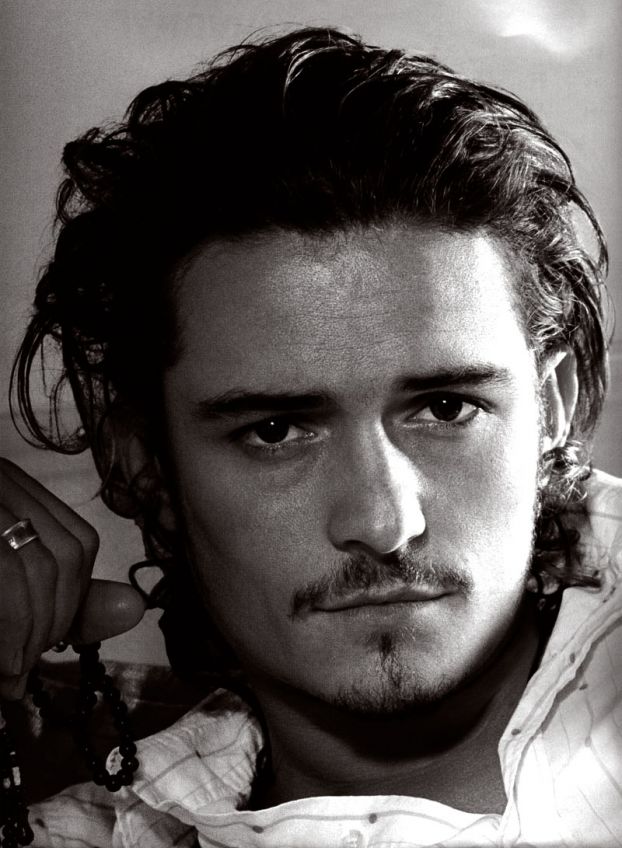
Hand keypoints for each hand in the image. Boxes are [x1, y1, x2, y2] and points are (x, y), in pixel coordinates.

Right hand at [0, 458, 146, 699]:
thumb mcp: (6, 593)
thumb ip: (63, 600)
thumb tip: (134, 607)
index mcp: (6, 490)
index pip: (77, 544)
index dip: (70, 604)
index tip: (40, 650)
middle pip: (61, 553)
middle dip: (49, 626)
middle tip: (16, 674)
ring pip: (35, 563)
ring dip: (28, 635)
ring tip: (5, 674)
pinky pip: (4, 570)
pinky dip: (11, 624)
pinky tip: (0, 662)